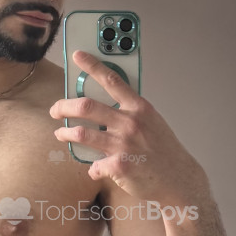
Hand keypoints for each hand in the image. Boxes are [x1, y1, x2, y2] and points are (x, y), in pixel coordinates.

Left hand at [50, 49, 206, 203]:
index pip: (112, 80)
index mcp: (139, 108)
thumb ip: (131, 113)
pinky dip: (93, 169)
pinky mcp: (119, 167)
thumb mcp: (152, 123)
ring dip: (65, 133)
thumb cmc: (164, 152)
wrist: (179, 180)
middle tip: (55, 110)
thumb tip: (104, 110)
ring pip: (81, 134)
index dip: (92, 66)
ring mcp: (124, 145)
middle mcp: (130, 123)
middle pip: (86, 107)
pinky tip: (96, 170)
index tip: (78, 56)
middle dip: (63, 106)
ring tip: (60, 134)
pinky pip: (93, 166)